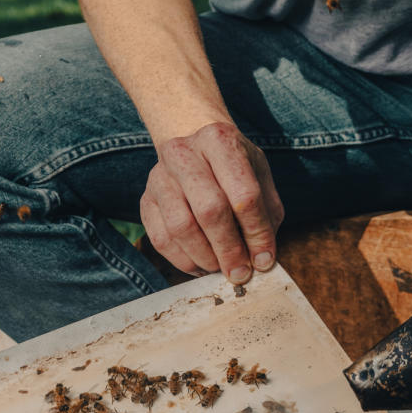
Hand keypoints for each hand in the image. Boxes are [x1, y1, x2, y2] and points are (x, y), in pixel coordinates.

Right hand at [140, 120, 284, 282]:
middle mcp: (184, 152)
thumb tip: (262, 259)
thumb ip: (266, 214)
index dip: (257, 232)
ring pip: (181, 228)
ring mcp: (159, 176)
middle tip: (241, 272)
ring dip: (206, 258)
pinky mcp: (146, 200)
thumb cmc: (232, 166)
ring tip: (222, 268)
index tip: (264, 259)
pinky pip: (161, 240)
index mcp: (219, 140)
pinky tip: (201, 264)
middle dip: (229, 249)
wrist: (195, 148)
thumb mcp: (259, 175)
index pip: (244, 194)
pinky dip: (184, 261)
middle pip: (210, 210)